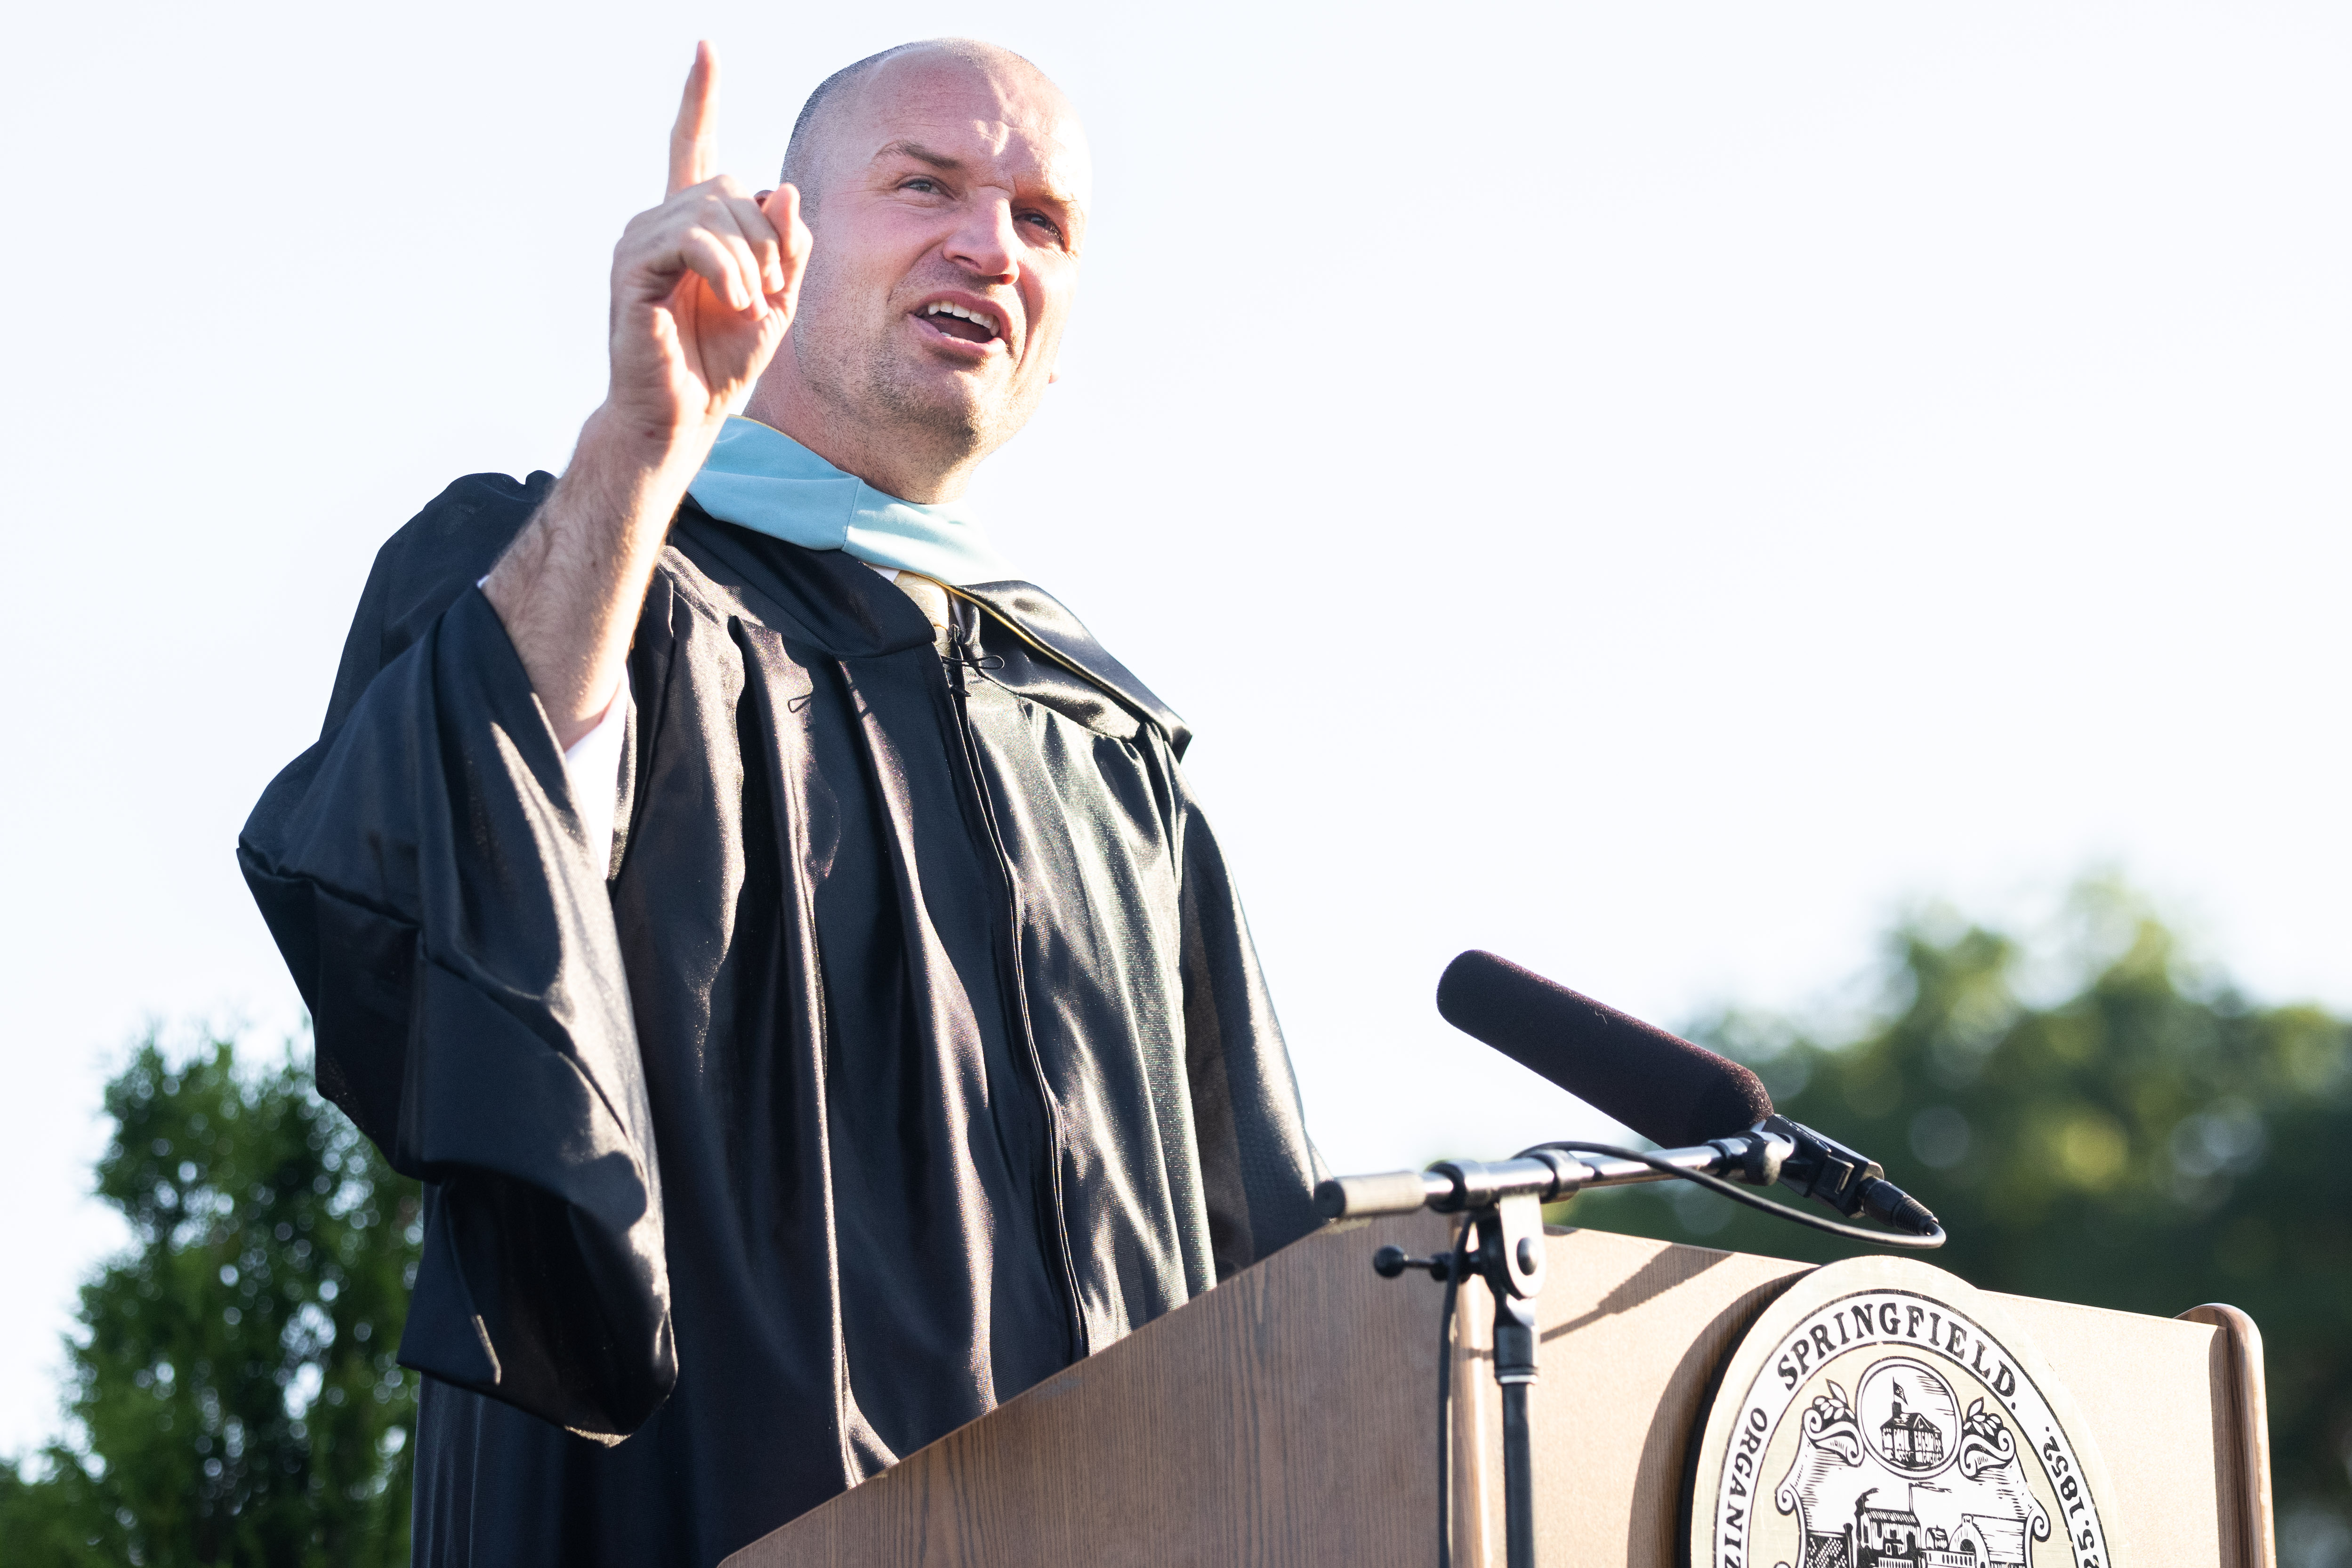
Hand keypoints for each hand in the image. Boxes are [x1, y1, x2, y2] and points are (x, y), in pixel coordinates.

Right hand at [484, 42, 809, 747]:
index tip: (705, 46)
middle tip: (774, 295)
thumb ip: (788, 246)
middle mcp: (657, 222)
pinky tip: (737, 304)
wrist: (681, 423)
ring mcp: (638, 241)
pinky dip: (729, 269)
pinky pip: (693, 239)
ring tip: (755, 308)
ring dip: (754, 259)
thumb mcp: (777, 302)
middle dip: (770, 239)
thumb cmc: (723, 369)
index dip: (699, 97)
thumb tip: (782, 189)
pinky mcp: (631, 268)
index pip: (695, 147)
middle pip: (731, 186)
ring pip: (716, 209)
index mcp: (690, 227)